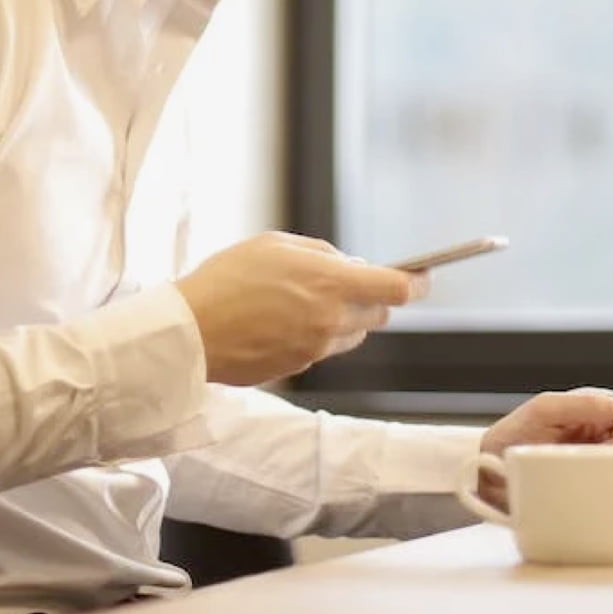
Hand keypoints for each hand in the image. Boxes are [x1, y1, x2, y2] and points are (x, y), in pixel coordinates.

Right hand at [174, 232, 429, 385]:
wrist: (190, 332)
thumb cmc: (227, 280)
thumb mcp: (276, 245)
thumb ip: (322, 254)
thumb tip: (350, 265)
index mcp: (332, 285)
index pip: (398, 289)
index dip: (417, 282)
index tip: (422, 277)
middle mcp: (332, 322)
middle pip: (379, 314)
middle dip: (371, 298)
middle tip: (343, 282)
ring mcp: (316, 350)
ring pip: (351, 334)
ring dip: (343, 318)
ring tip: (301, 301)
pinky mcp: (299, 368)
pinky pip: (322, 349)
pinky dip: (314, 335)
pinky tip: (280, 321)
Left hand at [477, 388, 612, 509]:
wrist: (486, 470)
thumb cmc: (513, 435)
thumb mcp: (544, 410)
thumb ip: (584, 404)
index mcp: (595, 407)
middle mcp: (602, 432)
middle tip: (601, 459)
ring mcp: (600, 460)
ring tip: (591, 473)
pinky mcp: (596, 486)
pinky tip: (596, 491)